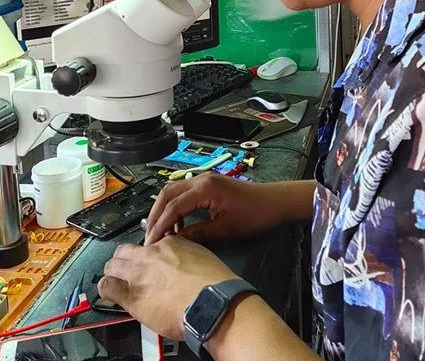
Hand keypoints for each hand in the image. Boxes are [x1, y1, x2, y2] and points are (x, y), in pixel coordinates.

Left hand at [98, 236, 236, 339]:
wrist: (211, 302)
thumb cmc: (213, 284)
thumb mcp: (203, 257)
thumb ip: (187, 255)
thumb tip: (183, 263)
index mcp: (170, 243)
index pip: (150, 244)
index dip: (148, 255)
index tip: (151, 263)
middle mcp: (151, 254)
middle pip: (125, 250)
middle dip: (124, 259)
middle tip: (128, 270)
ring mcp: (139, 274)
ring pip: (112, 265)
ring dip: (113, 272)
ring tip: (117, 281)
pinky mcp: (131, 295)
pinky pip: (107, 286)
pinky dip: (107, 288)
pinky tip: (112, 293)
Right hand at [145, 174, 285, 244]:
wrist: (275, 202)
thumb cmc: (254, 215)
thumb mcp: (226, 229)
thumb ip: (198, 234)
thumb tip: (174, 243)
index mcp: (205, 188)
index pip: (173, 206)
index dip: (159, 226)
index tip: (150, 245)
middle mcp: (201, 179)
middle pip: (168, 193)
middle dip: (155, 215)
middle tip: (150, 238)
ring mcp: (204, 180)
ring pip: (174, 192)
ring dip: (164, 211)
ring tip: (162, 235)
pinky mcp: (208, 185)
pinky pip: (184, 194)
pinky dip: (176, 208)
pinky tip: (178, 226)